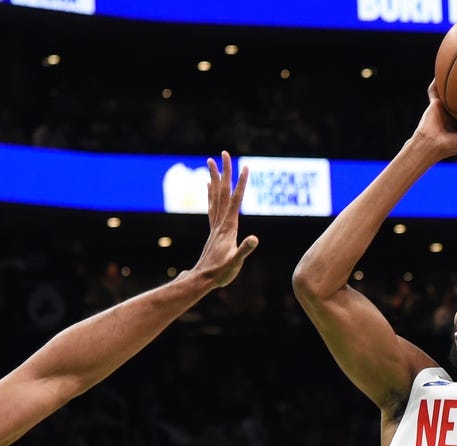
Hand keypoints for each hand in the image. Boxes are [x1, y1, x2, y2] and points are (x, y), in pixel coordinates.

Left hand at [190, 150, 258, 288]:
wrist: (202, 280)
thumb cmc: (220, 274)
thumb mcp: (235, 263)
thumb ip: (244, 250)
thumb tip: (254, 239)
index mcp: (228, 227)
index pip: (236, 201)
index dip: (241, 184)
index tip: (245, 166)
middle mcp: (220, 223)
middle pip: (222, 192)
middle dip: (225, 172)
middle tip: (224, 152)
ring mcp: (215, 226)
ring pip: (215, 196)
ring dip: (215, 178)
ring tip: (212, 162)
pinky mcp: (213, 231)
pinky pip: (212, 207)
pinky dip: (211, 194)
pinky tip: (209, 186)